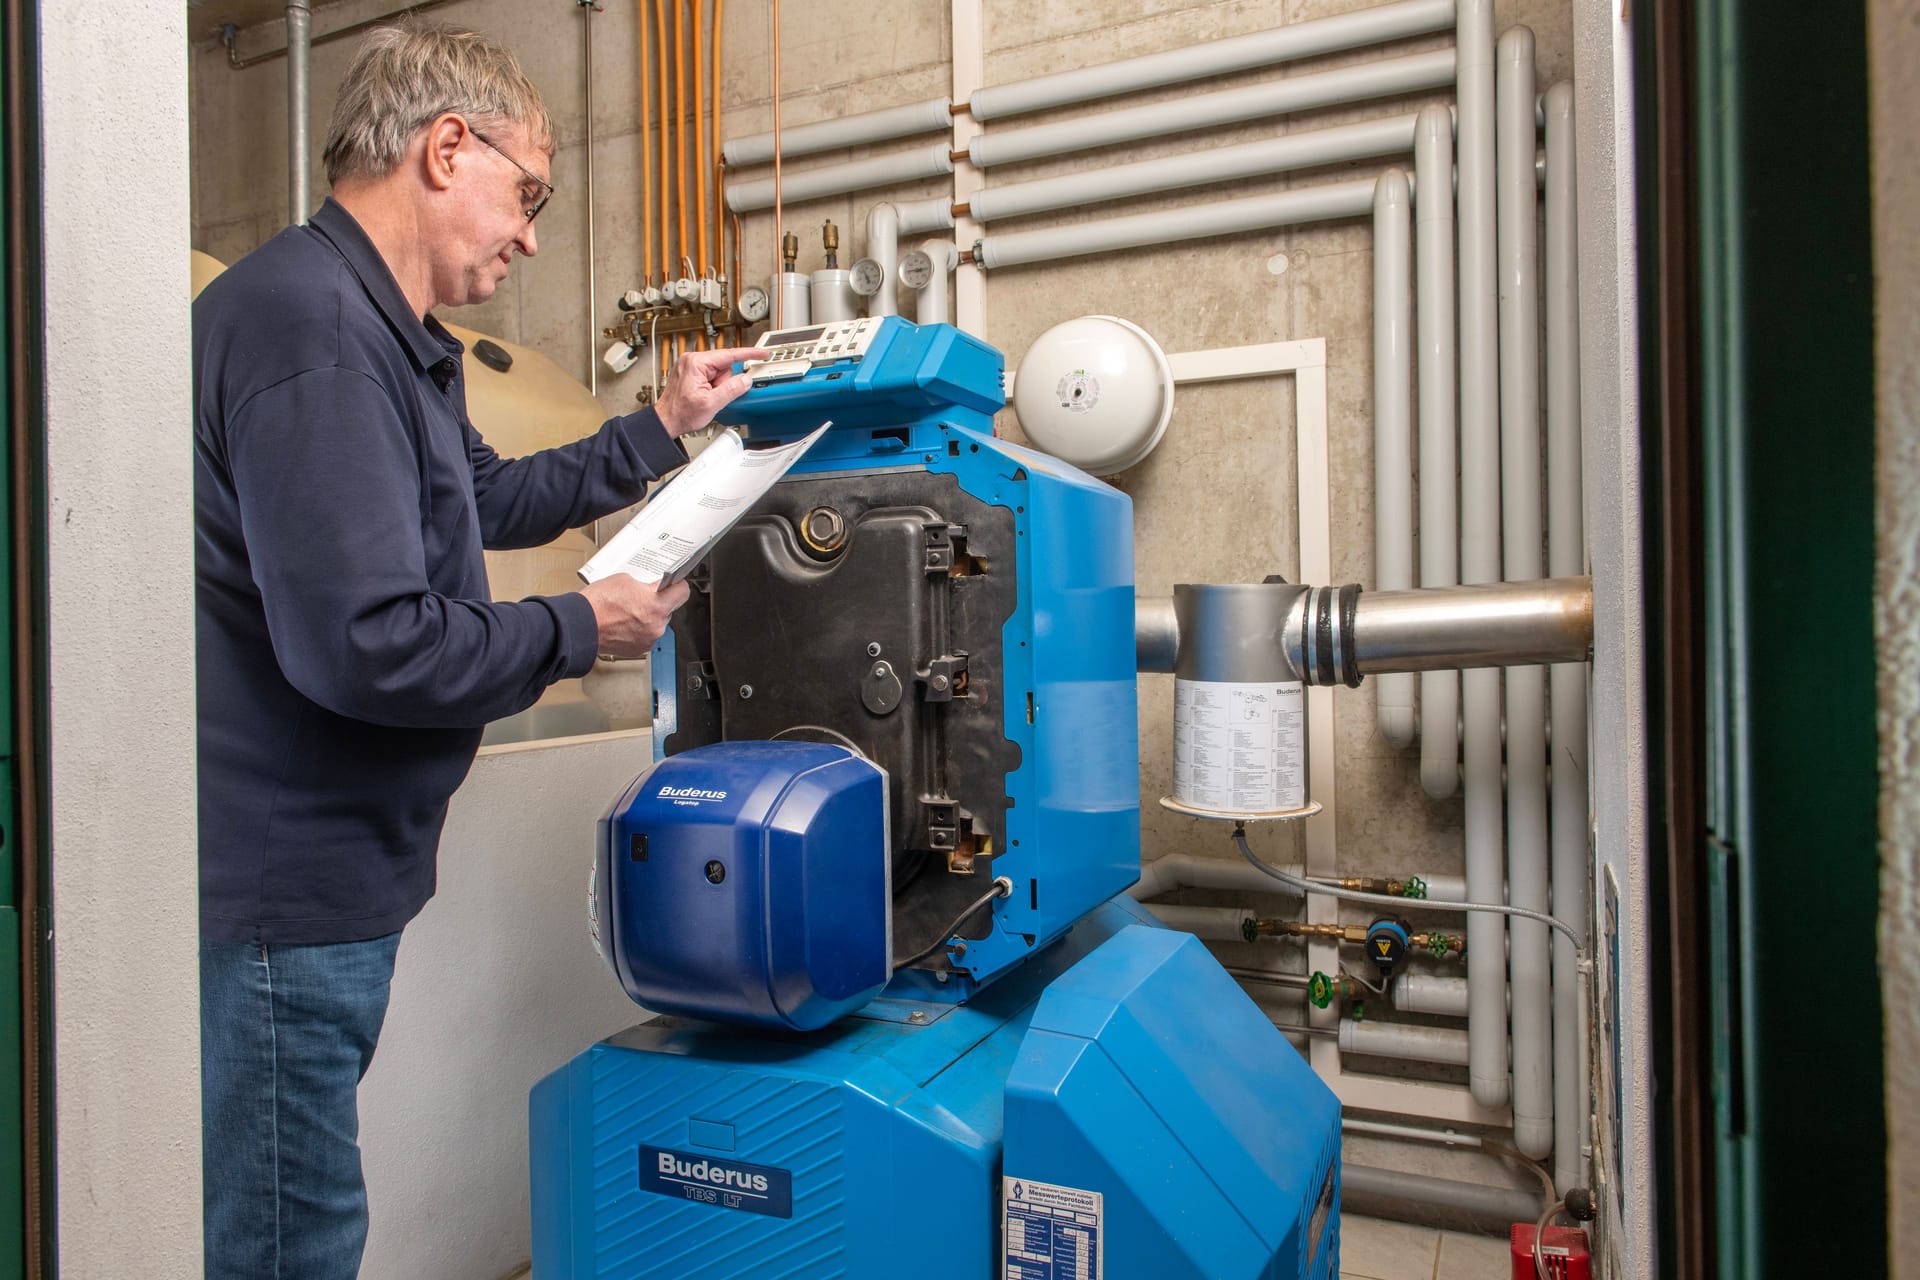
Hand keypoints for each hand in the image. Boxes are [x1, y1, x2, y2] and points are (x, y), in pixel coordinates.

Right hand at [581, 574, 690, 659]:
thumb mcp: (624, 580)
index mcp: (656, 605)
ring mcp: (648, 639)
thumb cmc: (597, 604)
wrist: (580, 625)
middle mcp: (656, 625)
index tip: (673, 583)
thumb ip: (643, 584)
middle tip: (642, 596)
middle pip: (668, 609)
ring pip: (656, 623)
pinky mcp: (638, 649)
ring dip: (647, 617)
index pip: (682, 592)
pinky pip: (645, 635)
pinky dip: (638, 629)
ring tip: (628, 610)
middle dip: (657, 602)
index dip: (677, 585)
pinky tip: (624, 622)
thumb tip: (648, 587)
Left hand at [654, 346, 770, 438]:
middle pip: (725, 366)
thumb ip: (731, 390)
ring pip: (720, 373)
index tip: (762, 353)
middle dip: (725, 383)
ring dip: (718, 387)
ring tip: (706, 397)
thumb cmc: (681, 413)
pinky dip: (714, 387)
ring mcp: (691, 366)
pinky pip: (713, 377)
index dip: (748, 354)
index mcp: (696, 363)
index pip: (729, 355)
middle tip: (714, 396)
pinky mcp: (692, 373)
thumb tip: (746, 380)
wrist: (667, 421)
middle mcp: (692, 360)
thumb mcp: (711, 404)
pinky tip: (705, 396)